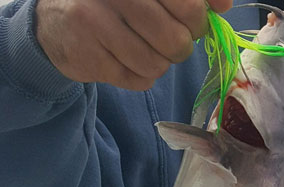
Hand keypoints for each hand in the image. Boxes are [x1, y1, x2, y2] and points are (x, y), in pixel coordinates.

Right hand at [35, 0, 232, 90]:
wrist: (56, 20)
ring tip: (141, 49)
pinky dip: (139, 77)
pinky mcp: (87, 55)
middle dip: (179, 47)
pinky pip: (138, 81)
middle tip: (167, 40)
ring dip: (157, 64)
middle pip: (176, 41)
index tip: (190, 22)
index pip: (189, 6)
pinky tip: (122, 60)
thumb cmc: (116, 5)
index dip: (198, 20)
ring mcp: (95, 23)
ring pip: (157, 65)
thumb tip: (224, 5)